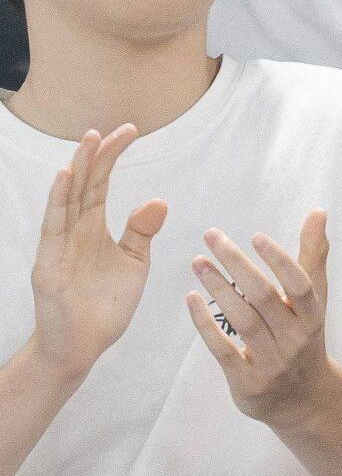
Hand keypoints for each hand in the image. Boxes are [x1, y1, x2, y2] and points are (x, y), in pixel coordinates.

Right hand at [27, 126, 166, 381]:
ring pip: (66, 199)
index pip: (101, 183)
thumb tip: (158, 200)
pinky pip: (53, 227)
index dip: (112, 156)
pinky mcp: (49, 264)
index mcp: (93, 228)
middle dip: (96, 155)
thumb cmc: (105, 305)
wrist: (82, 346)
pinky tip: (65, 177)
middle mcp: (74, 231)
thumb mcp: (134, 263)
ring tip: (88, 140)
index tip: (130, 130)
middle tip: (110, 128)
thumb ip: (142, 231)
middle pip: (84, 184)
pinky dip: (58, 200)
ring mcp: (59, 245)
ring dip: (77, 169)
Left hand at [186, 210, 336, 427]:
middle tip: (211, 236)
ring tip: (198, 262)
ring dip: (218, 288)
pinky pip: (222, 350)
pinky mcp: (247, 382)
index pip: (300, 285)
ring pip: (243, 320)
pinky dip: (205, 324)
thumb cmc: (303, 337)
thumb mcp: (315, 300)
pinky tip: (190, 300)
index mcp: (313, 317)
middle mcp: (296, 339)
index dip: (279, 260)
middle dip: (236, 264)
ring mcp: (272, 362)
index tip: (254, 236)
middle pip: (265, 297)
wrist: (302, 398)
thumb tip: (318, 212)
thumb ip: (313, 257)